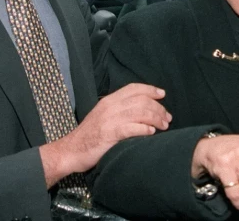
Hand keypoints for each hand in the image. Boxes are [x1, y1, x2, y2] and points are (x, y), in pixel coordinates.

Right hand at [40, 83, 170, 185]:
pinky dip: (144, 128)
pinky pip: (131, 128)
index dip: (150, 89)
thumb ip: (120, 111)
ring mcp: (109, 119)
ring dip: (156, 118)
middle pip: (141, 100)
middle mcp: (110, 106)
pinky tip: (151, 132)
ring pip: (140, 112)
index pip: (133, 88)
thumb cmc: (90, 136)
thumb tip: (144, 110)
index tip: (162, 94)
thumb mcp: (104, 116)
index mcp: (109, 100)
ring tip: (163, 126)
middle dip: (158, 108)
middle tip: (167, 118)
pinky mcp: (109, 133)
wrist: (71, 150)